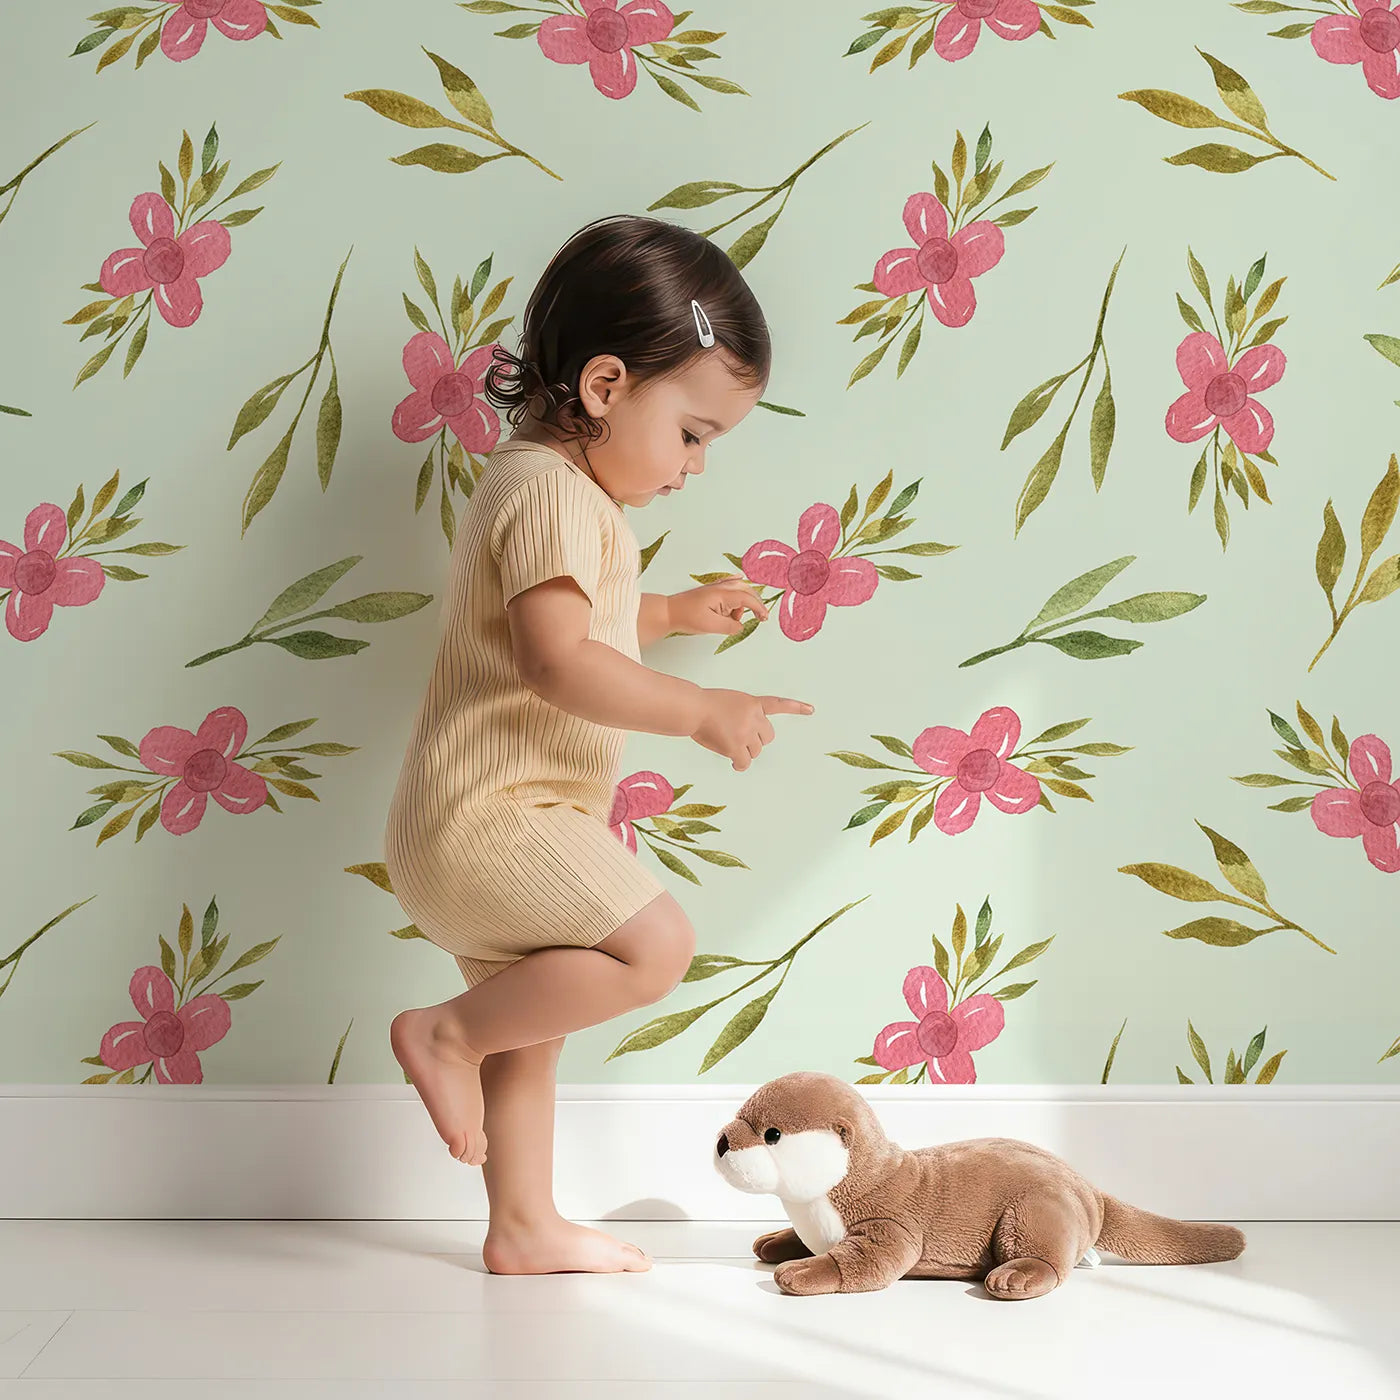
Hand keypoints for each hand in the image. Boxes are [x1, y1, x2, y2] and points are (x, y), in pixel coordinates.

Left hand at [668, 577, 768, 636]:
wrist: (669, 611)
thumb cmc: (687, 617)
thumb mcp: (711, 626)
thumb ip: (730, 626)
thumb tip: (741, 626)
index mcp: (722, 594)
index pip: (747, 598)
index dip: (759, 608)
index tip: (764, 618)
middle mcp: (721, 587)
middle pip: (746, 590)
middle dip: (755, 603)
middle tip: (761, 617)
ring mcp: (715, 587)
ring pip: (738, 590)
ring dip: (741, 604)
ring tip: (732, 619)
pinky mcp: (710, 590)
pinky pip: (728, 584)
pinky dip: (736, 586)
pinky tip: (739, 577)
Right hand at [691, 688, 813, 771]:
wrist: (693, 708)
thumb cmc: (704, 705)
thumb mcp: (730, 701)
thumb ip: (742, 715)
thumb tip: (742, 738)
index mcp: (752, 704)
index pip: (778, 704)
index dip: (796, 708)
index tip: (811, 710)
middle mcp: (754, 718)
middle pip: (767, 737)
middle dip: (757, 741)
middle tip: (741, 740)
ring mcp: (746, 733)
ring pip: (755, 751)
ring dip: (745, 751)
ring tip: (728, 744)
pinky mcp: (736, 746)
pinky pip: (744, 763)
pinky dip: (740, 765)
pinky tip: (733, 763)